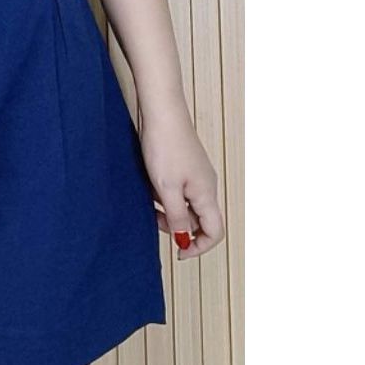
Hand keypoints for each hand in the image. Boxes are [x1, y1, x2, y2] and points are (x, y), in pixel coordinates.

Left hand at [140, 112, 224, 259]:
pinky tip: (150, 187)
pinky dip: (166, 195)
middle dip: (178, 227)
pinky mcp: (185, 166)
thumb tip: (184, 240)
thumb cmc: (164, 147)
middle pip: (199, 219)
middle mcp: (206, 186)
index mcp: (206, 194)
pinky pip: (179, 190)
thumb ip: (177, 216)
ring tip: (149, 202)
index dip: (199, 246)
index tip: (178, 252)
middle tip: (155, 220)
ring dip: (169, 210)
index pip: (214, 231)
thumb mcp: (166, 188)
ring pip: (187, 205)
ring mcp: (196, 175)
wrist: (162, 113)